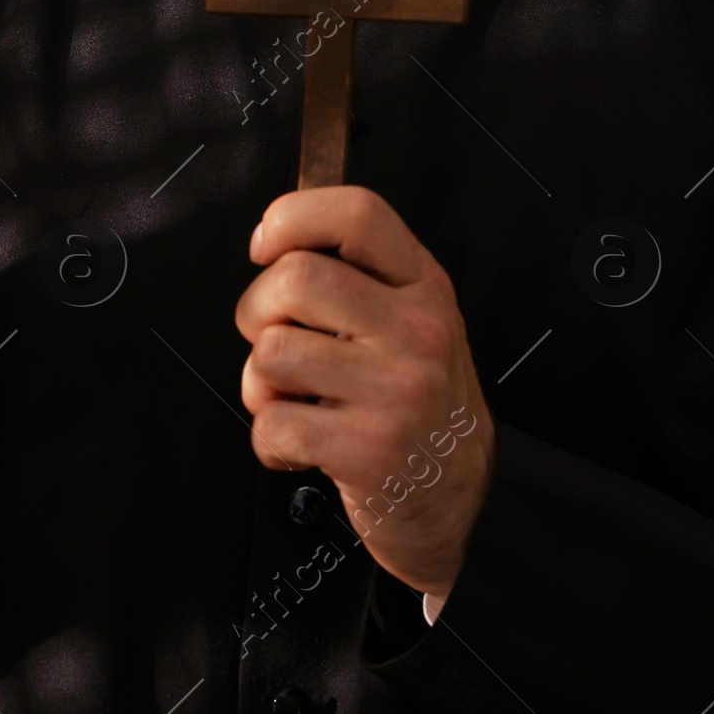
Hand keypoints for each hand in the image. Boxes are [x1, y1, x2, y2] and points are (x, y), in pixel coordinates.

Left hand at [235, 187, 496, 613]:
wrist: (457, 500)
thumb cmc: (415, 403)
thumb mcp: (411, 322)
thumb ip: (360, 279)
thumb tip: (274, 242)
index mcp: (424, 286)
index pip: (359, 213)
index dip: (294, 215)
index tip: (264, 245)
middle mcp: (418, 329)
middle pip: (295, 278)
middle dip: (256, 310)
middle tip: (274, 342)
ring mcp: (397, 389)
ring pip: (271, 353)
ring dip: (260, 385)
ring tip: (296, 403)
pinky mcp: (369, 448)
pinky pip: (272, 424)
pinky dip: (270, 442)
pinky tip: (302, 448)